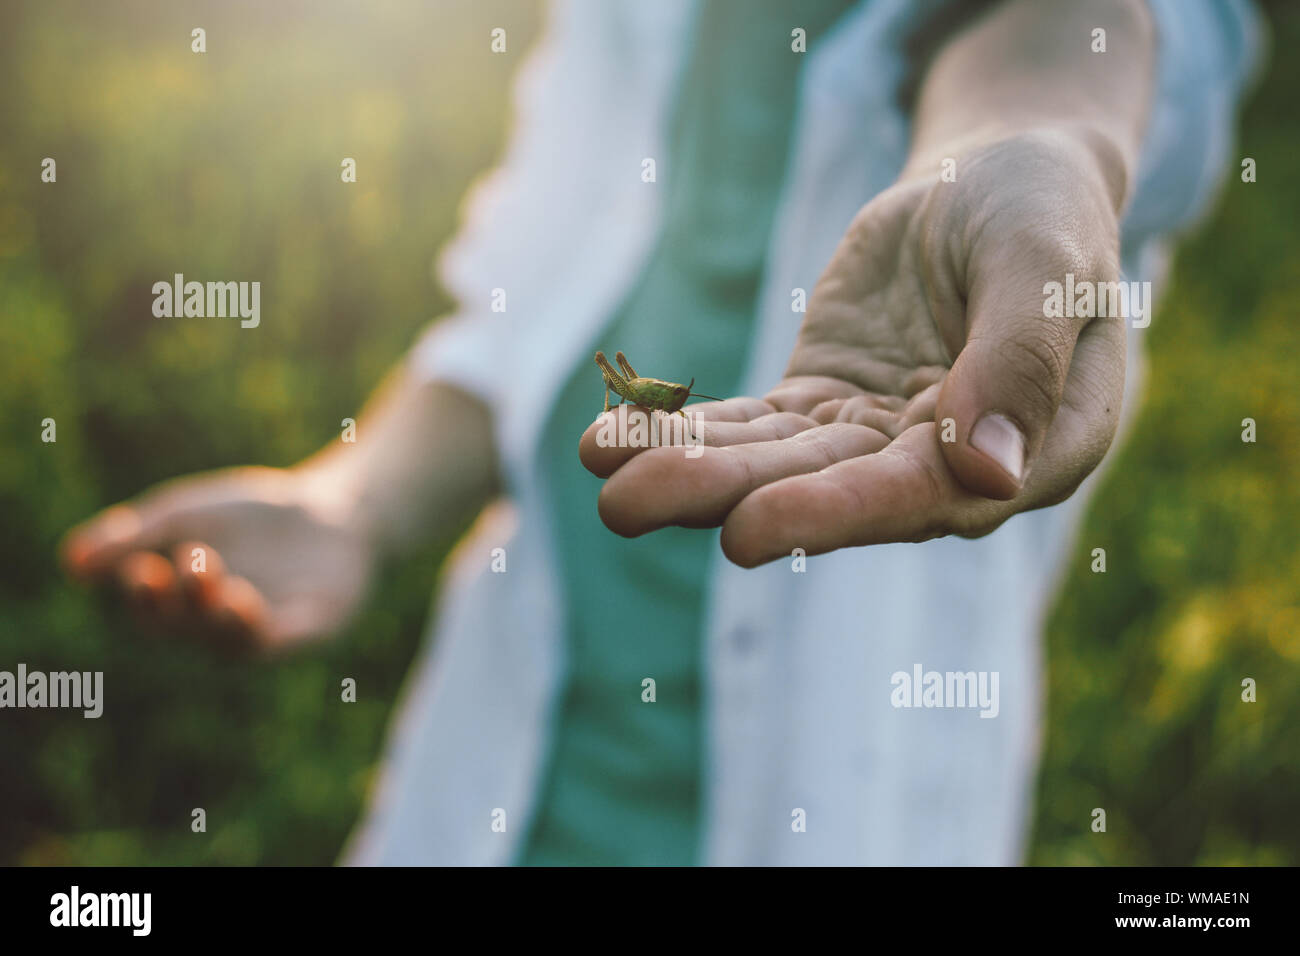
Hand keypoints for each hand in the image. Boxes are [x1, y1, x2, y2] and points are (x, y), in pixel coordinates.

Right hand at [61, 465, 375, 651]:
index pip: (155, 615)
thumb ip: (133, 535)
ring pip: (234, 641)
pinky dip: (261, 626)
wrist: (333, 510)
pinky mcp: (313, 627)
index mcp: (188, 608)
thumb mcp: (185, 515)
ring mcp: (270, 630)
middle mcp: (223, 628)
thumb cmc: (251, 518)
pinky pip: (283, 639)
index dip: (144, 597)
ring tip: (212, 581)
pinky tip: (243, 599)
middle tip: (187, 562)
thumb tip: (70, 561)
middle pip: (191, 629)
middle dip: (182, 601)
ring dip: (218, 615)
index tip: (140, 567)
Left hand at [581, 128, 1127, 566]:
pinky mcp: (821, 408)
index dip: (839, 513)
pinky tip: (610, 438)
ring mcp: (876, 439)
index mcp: (1036, 448)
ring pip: (775, 463)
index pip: (932, 495)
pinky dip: (686, 432)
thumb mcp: (1045, 259)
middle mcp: (950, 466)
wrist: (994, 185)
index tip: (747, 529)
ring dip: (686, 469)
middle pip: (830, 489)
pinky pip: (750, 427)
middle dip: (726, 496)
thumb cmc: (1041, 210)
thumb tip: (986, 472)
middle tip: (625, 505)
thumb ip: (1021, 357)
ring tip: (599, 468)